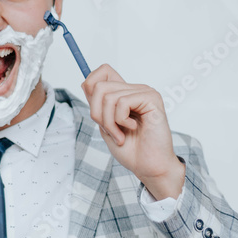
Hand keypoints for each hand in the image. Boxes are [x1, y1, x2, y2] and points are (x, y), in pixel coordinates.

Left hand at [81, 64, 185, 199]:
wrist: (148, 166)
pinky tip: (133, 128)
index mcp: (125, 94)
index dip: (91, 86)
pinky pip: (122, 102)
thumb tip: (86, 83)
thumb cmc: (131, 150)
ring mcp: (144, 92)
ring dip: (109, 121)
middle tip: (110, 131)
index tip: (96, 112)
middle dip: (97, 113)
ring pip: (108, 96)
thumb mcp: (106, 125)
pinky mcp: (151, 98)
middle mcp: (135, 89)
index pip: (103, 71)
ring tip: (120, 134)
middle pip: (99, 86)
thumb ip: (98, 105)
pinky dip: (121, 120)